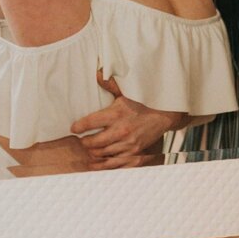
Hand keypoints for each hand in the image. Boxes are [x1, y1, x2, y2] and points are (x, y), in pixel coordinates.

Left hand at [70, 73, 186, 169]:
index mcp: (116, 113)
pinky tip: (98, 160)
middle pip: (93, 143)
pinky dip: (103, 163)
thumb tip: (98, 74)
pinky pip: (114, 162)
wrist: (164, 115)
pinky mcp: (134, 153)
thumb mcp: (126, 92)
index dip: (78, 127)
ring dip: (93, 153)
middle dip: (84, 143)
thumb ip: (111, 85)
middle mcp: (121, 130)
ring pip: (101, 154)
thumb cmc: (143, 103)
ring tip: (90, 149)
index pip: (90, 122)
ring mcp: (128, 143)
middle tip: (82, 140)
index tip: (74, 128)